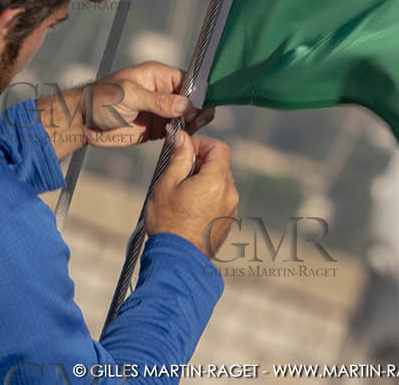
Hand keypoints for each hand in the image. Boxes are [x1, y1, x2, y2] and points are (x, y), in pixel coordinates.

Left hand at [37, 61, 213, 160]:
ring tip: (188, 131)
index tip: (200, 107)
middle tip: (195, 122)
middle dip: (198, 110)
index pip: (188, 80)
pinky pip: (177, 131)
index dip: (197, 93)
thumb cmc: (101, 99)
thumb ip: (157, 101)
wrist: (83, 122)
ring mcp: (161, 111)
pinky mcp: (157, 128)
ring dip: (192, 124)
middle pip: (192, 99)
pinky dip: (183, 135)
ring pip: (188, 116)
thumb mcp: (129, 96)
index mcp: (158, 75)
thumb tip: (185, 105)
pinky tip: (183, 139)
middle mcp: (163, 92)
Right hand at [145, 130, 238, 257]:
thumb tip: (184, 138)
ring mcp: (231, 208)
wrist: (177, 260)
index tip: (185, 150)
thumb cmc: (168, 223)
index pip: (219, 148)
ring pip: (220, 182)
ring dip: (204, 179)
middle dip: (201, 162)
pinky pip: (221, 198)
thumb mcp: (167, 184)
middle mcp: (229, 193)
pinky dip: (208, 195)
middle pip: (220, 164)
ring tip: (182, 193)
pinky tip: (189, 208)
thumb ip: (179, 158)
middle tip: (179, 172)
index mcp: (216, 180)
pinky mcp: (228, 221)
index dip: (202, 144)